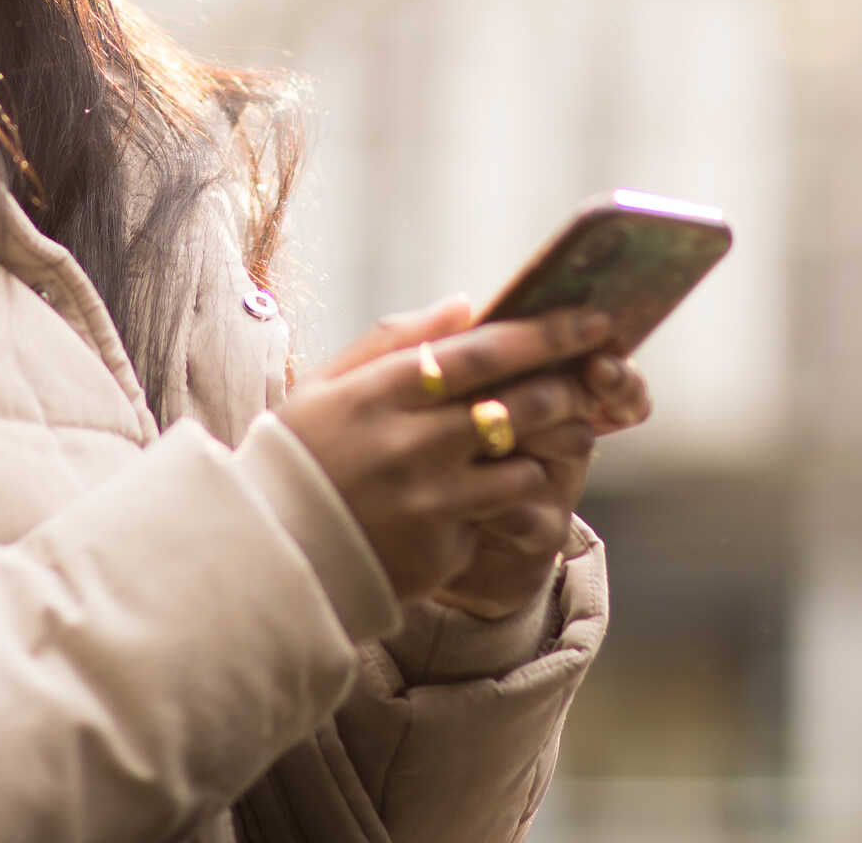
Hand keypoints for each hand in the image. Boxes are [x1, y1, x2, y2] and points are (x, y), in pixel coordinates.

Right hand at [276, 299, 618, 606]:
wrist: (270, 557)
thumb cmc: (301, 457)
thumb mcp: (327, 385)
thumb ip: (394, 340)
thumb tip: (464, 304)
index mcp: (380, 392)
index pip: (481, 353)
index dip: (545, 335)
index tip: (592, 320)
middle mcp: (409, 444)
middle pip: (519, 407)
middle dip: (567, 390)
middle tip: (591, 382)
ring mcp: (429, 501)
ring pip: (525, 468)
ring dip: (546, 452)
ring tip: (550, 440)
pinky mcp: (442, 548)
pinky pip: (498, 517)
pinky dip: (505, 503)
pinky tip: (489, 497)